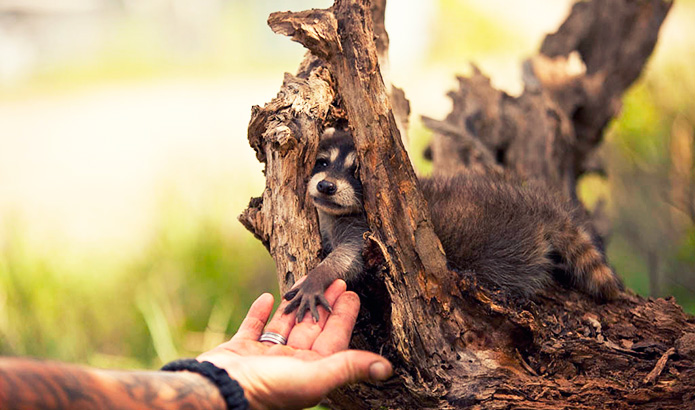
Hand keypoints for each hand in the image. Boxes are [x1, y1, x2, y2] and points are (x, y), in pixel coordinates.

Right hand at [197, 279, 391, 409]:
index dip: (344, 316)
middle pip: (312, 329)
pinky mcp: (240, 350)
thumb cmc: (268, 388)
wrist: (218, 390)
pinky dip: (260, 312)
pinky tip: (267, 297)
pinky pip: (253, 328)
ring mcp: (263, 357)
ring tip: (306, 283)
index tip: (352, 293)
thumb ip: (349, 367)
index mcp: (310, 371)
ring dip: (296, 306)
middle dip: (324, 305)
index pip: (334, 339)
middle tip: (335, 280)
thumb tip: (386, 368)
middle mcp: (289, 364)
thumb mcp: (315, 377)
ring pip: (285, 326)